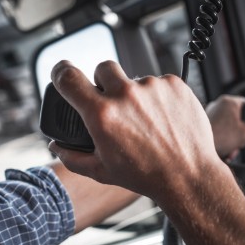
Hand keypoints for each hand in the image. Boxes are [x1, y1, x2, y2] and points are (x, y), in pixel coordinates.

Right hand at [48, 60, 223, 200]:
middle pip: (102, 68)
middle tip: (113, 104)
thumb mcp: (101, 171)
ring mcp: (152, 87)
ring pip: (134, 79)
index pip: (68, 77)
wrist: (187, 176)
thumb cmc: (145, 176)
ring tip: (146, 122)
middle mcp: (126, 95)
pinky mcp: (174, 85)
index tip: (62, 74)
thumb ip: (72, 157)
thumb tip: (56, 145)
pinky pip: (158, 83)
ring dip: (135, 95)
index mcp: (102, 115)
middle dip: (104, 82)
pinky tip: (163, 119)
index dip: (60, 72)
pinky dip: (158, 98)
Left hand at [207, 95, 244, 160]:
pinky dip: (223, 142)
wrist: (196, 150)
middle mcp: (217, 105)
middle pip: (238, 119)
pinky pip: (219, 132)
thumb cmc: (217, 138)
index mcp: (229, 102)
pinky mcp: (203, 126)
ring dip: (232, 141)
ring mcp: (209, 115)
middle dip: (241, 134)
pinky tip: (223, 151)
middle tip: (239, 142)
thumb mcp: (244, 134)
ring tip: (230, 149)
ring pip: (228, 128)